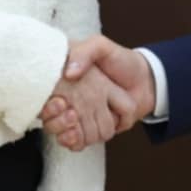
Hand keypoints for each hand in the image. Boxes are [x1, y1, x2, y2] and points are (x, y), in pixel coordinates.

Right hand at [40, 35, 154, 150]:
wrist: (146, 80)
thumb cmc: (121, 60)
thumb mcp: (101, 47)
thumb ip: (85, 52)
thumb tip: (69, 74)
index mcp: (67, 82)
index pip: (44, 100)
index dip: (47, 105)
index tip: (57, 100)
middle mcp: (70, 101)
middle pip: (51, 119)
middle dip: (55, 119)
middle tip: (66, 109)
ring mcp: (80, 117)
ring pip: (62, 132)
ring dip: (66, 129)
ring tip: (73, 117)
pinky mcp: (91, 131)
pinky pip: (76, 143)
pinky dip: (75, 141)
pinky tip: (76, 133)